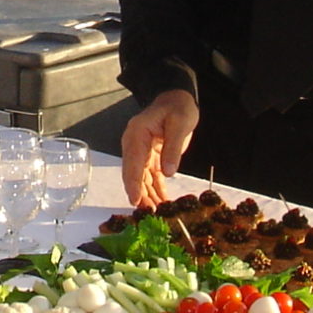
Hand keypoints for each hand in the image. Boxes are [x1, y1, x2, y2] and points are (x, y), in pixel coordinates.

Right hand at [120, 90, 198, 208]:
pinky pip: (150, 176)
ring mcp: (140, 151)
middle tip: (147, 214)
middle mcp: (134, 144)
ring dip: (148, 195)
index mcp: (137, 134)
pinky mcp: (149, 156)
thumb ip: (172, 148)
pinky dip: (156, 189)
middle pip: (133, 173)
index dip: (133, 183)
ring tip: (156, 213)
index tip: (135, 201)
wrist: (177, 99)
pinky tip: (162, 202)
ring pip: (141, 178)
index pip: (133, 162)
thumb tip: (168, 172)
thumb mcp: (179, 124)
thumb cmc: (178, 107)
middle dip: (139, 194)